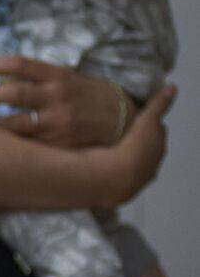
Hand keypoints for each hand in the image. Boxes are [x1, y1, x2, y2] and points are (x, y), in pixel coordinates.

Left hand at [0, 57, 129, 147]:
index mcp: (58, 76)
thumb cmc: (86, 96)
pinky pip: (26, 145)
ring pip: (15, 125)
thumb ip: (39, 80)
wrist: (121, 119)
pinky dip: (8, 144)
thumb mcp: (68, 78)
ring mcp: (57, 122)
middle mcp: (57, 97)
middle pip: (13, 94)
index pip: (21, 65)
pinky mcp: (58, 144)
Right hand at [89, 84, 174, 206]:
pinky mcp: (121, 189)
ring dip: (126, 157)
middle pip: (148, 149)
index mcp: (159, 148)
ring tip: (111, 149)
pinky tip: (103, 166)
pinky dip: (114, 170)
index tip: (140, 120)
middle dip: (140, 142)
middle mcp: (151, 165)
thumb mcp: (147, 120)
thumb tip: (173, 87)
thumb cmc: (133, 147)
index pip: (157, 133)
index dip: (150, 126)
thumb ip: (158, 105)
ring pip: (133, 163)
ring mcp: (136, 179)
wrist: (115, 176)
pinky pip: (117, 175)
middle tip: (125, 134)